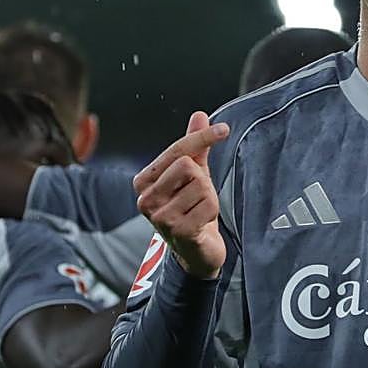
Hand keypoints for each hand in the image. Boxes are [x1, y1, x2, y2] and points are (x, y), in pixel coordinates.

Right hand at [134, 111, 230, 278]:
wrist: (195, 251)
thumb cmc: (191, 210)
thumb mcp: (193, 175)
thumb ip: (195, 147)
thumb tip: (199, 116)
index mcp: (143, 181)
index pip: (177, 151)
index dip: (201, 138)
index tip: (224, 129)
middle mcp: (145, 199)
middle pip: (188, 166)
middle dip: (202, 179)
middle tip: (197, 197)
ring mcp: (159, 217)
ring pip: (201, 185)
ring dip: (208, 198)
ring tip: (198, 211)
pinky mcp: (177, 231)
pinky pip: (209, 205)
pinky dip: (212, 212)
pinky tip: (202, 223)